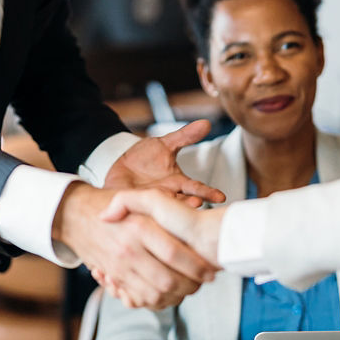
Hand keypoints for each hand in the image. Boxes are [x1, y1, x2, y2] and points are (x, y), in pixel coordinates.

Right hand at [53, 182, 218, 309]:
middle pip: (167, 281)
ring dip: (176, 297)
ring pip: (155, 295)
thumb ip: (157, 201)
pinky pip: (138, 299)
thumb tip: (187, 209)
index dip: (196, 267)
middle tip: (203, 282)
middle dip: (190, 286)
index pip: (175, 254)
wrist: (74, 216)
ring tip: (189, 288)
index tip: (210, 270)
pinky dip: (156, 301)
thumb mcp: (134, 194)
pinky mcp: (113, 278)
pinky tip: (168, 293)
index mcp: (139, 228)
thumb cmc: (110, 203)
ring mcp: (119, 267)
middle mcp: (129, 250)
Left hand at [104, 119, 225, 207]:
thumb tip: (206, 123)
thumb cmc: (145, 156)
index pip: (196, 189)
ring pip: (161, 212)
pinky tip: (145, 217)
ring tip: (174, 212)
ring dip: (168, 213)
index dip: (208, 192)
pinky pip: (137, 212)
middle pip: (182, 204)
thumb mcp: (164, 144)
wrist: (118, 164)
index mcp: (177, 183)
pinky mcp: (131, 206)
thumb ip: (185, 136)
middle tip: (197, 203)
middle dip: (189, 204)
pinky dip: (142, 215)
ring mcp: (150, 203)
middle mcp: (167, 196)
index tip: (221, 197)